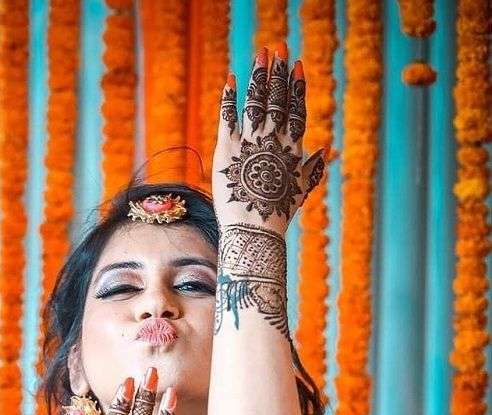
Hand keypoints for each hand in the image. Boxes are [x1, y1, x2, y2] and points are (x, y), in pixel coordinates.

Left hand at [212, 42, 325, 237]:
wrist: (255, 229)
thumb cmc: (278, 215)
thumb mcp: (300, 191)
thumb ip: (312, 168)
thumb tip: (325, 151)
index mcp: (292, 148)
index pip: (296, 109)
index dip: (296, 86)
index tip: (296, 65)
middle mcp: (273, 140)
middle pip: (276, 98)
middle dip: (277, 71)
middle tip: (277, 47)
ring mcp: (250, 142)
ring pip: (255, 101)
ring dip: (258, 75)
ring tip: (260, 54)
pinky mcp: (227, 148)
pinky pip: (228, 116)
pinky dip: (230, 97)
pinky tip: (231, 79)